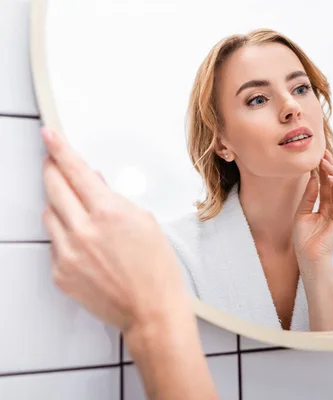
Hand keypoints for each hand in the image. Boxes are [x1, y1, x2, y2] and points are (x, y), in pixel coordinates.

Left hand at [40, 127, 189, 334]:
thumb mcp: (145, 222)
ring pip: (49, 214)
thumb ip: (115, 199)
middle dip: (52, 169)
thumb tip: (95, 185)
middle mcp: (83, 231)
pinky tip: (85, 242)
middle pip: (53, 187)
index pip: (75, 170)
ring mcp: (68, 253)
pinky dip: (64, 235)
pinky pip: (53, 242)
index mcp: (108, 213)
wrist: (152, 311)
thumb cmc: (157, 271)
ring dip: (59, 204)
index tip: (49, 135)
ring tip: (78, 211)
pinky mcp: (60, 273)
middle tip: (54, 162)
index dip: (59, 149)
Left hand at [293, 149, 332, 267]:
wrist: (309, 256)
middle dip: (330, 167)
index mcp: (324, 206)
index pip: (324, 184)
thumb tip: (313, 177)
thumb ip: (309, 195)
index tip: (316, 157)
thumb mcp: (302, 212)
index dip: (321, 170)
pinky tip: (331, 179)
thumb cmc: (304, 238)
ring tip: (325, 163)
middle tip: (323, 153)